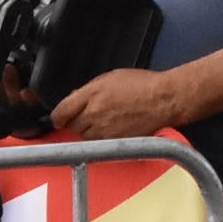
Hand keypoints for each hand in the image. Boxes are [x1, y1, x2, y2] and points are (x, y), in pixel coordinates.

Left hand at [49, 67, 186, 139]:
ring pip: (85, 137)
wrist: (165, 100)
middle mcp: (95, 114)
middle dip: (78, 121)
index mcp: (92, 94)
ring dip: (90, 131)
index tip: (58, 119)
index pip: (61, 111)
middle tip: (91, 115)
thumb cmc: (144, 85)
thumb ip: (89, 88)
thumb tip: (75, 97)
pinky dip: (104, 139)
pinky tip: (116, 128)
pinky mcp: (115, 143)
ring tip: (108, 121)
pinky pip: (100, 144)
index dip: (57, 117)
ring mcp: (104, 131)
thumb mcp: (112, 77)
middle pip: (72, 126)